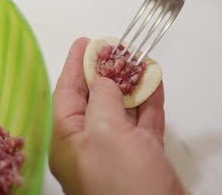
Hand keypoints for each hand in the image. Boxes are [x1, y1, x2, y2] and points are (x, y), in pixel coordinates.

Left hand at [49, 37, 187, 194]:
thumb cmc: (122, 180)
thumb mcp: (104, 132)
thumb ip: (101, 99)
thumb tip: (102, 81)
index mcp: (68, 139)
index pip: (66, 93)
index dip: (74, 64)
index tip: (85, 41)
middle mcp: (89, 143)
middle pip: (94, 98)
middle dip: (105, 70)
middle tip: (117, 46)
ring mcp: (117, 151)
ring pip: (122, 108)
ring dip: (131, 82)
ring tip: (139, 57)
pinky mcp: (143, 157)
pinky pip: (144, 122)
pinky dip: (150, 101)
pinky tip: (155, 80)